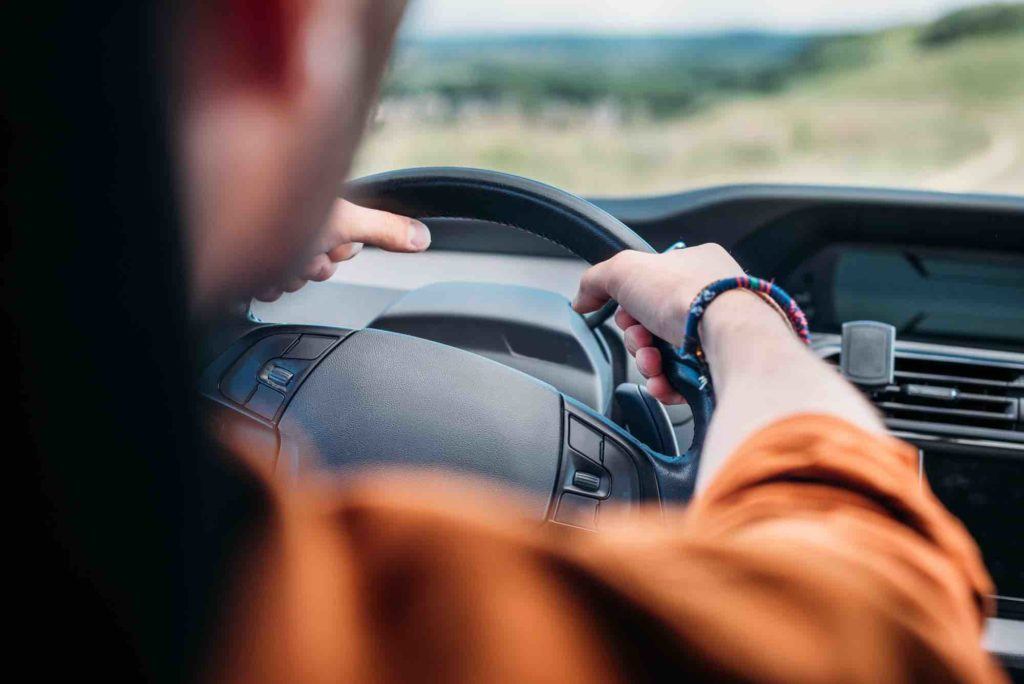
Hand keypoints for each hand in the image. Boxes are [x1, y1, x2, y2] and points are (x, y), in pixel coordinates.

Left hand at [255, 200, 430, 301]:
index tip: (328, 240)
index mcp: (319, 209)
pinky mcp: (246, 264)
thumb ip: (385, 229)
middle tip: (302, 252)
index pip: (345, 245)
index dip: (339, 248)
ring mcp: (269, 244)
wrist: (229, 226)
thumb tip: (423, 237)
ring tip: (275, 258)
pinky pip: (265, 288)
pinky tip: (258, 268)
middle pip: (319, 264)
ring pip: (292, 278)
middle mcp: (294, 225)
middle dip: (311, 265)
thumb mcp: (344, 222)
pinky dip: (264, 283)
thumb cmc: (276, 211)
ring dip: (286, 275)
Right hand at [571, 244, 747, 403]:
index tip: (623, 312)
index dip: (628, 303)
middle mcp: (710, 299)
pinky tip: (662, 382)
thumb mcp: (624, 268)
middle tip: (640, 339)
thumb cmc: (688, 293)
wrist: (729, 335)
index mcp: (696, 266)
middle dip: (635, 338)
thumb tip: (580, 300)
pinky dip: (665, 384)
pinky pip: (682, 380)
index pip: (650, 285)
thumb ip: (595, 280)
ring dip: (646, 363)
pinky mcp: (720, 367)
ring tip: (652, 363)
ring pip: (664, 355)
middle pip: (652, 324)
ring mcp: (717, 335)